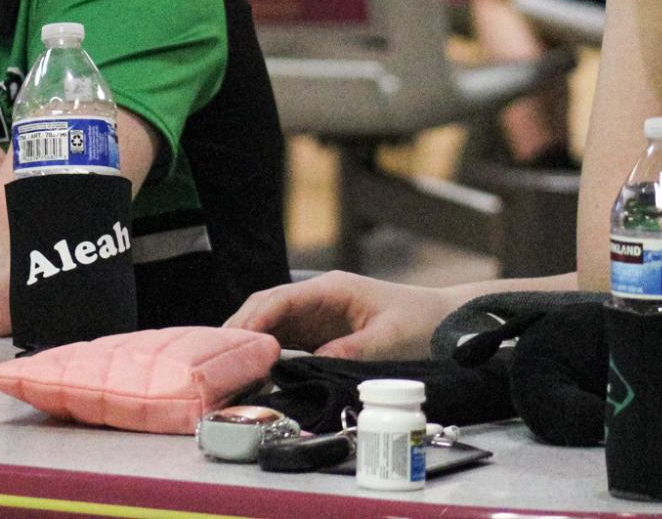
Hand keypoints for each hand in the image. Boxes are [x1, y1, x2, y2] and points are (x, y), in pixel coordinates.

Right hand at [225, 270, 460, 359]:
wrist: (446, 323)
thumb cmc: (422, 324)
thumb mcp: (388, 340)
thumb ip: (350, 351)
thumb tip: (308, 366)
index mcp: (332, 289)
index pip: (280, 299)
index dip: (254, 320)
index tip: (233, 342)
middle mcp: (318, 298)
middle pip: (266, 308)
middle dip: (240, 330)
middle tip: (215, 360)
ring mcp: (317, 315)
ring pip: (270, 324)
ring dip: (248, 343)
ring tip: (224, 369)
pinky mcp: (321, 334)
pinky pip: (285, 340)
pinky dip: (266, 353)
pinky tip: (252, 372)